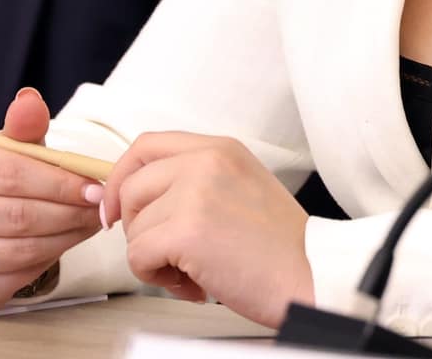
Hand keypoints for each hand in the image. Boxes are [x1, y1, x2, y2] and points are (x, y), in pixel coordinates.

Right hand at [0, 87, 103, 307]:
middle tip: (98, 209)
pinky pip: (17, 277)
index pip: (9, 173)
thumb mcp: (5, 145)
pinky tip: (61, 243)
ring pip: (20, 250)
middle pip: (16, 215)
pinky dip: (47, 261)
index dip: (58, 182)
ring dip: (64, 238)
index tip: (93, 187)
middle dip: (68, 212)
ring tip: (87, 223)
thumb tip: (30, 101)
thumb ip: (22, 126)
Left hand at [102, 132, 313, 328]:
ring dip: (153, 258)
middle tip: (165, 254)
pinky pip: (139, 255)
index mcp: (218, 148)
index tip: (117, 209)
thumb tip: (135, 195)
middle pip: (131, 186)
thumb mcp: (239, 187)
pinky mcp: (187, 231)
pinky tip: (191, 286)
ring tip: (190, 273)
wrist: (314, 277)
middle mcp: (204, 161)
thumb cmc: (280, 247)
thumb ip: (195, 180)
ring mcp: (194, 193)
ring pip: (134, 227)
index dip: (122, 177)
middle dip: (135, 227)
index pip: (146, 146)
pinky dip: (154, 276)